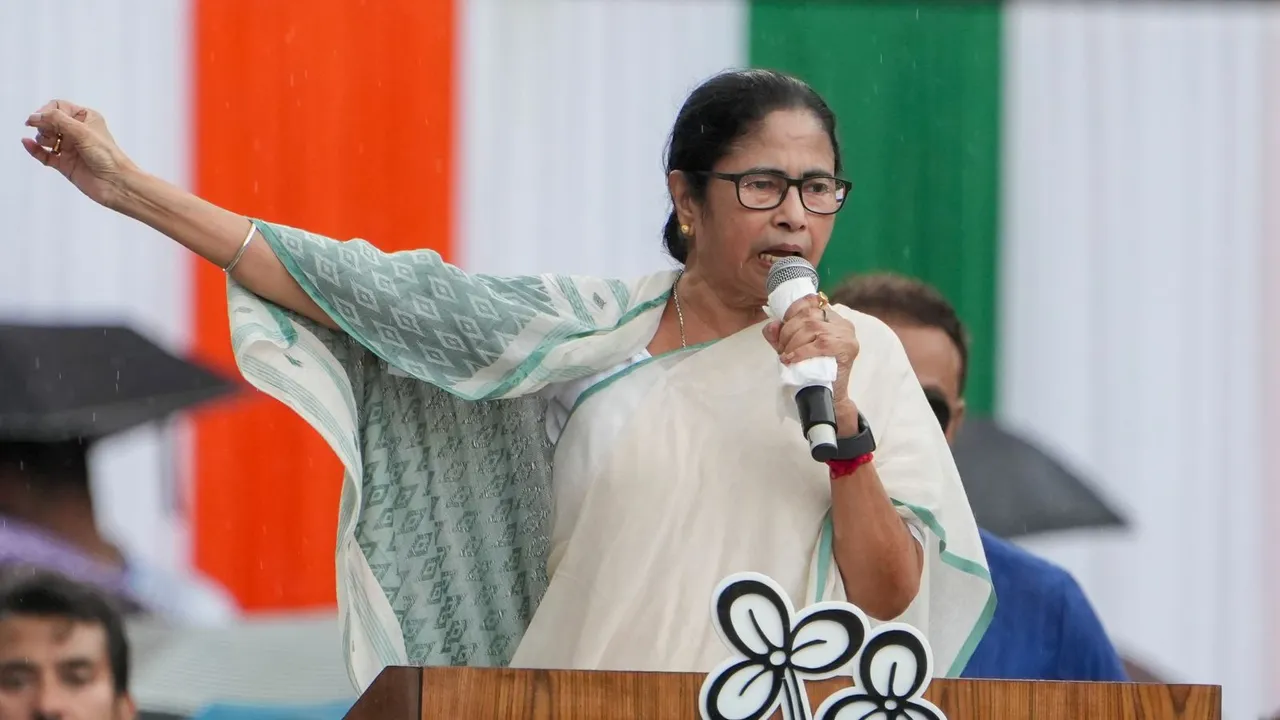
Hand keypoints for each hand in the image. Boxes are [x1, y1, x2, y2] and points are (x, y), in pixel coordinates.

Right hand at [22, 99, 135, 208]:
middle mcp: (77, 131)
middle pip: (49, 121)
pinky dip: (34, 149)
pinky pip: (43, 154)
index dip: (46, 111)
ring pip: (45, 137)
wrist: (116, 184)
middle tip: (50, 133)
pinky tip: (26, 143)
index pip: (58, 106)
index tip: (40, 118)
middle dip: (45, 125)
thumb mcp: (82, 131)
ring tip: (53, 144)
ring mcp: (70, 147)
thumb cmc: (108, 156)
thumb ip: (57, 120)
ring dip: (43, 138)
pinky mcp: (64, 163)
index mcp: (86, 118)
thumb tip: (35, 116)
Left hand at [763, 294, 861, 434]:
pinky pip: (819, 343)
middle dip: (788, 331)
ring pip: (812, 327)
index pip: (810, 302)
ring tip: (786, 355)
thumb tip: (772, 325)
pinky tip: (791, 359)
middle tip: (781, 349)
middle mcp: (842, 322)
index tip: (781, 328)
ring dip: (793, 342)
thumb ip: (780, 335)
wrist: (829, 397)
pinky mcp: (847, 347)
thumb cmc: (812, 371)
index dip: (791, 311)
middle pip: (808, 316)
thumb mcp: (792, 348)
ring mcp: (846, 334)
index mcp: (832, 318)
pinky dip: (801, 351)